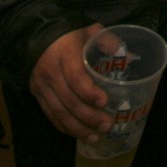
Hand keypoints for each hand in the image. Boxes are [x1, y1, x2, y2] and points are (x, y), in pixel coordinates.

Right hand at [29, 25, 109, 139]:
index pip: (75, 76)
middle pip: (68, 99)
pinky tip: (78, 133)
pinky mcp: (36, 94)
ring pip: (58, 111)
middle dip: (88, 116)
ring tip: (95, 136)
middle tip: (106, 125)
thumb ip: (109, 43)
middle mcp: (50, 70)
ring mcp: (41, 84)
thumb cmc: (71, 33)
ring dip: (77, 127)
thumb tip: (130, 58)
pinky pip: (50, 114)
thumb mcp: (91, 31)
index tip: (104, 102)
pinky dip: (64, 126)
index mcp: (65, 52)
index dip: (89, 92)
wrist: (38, 34)